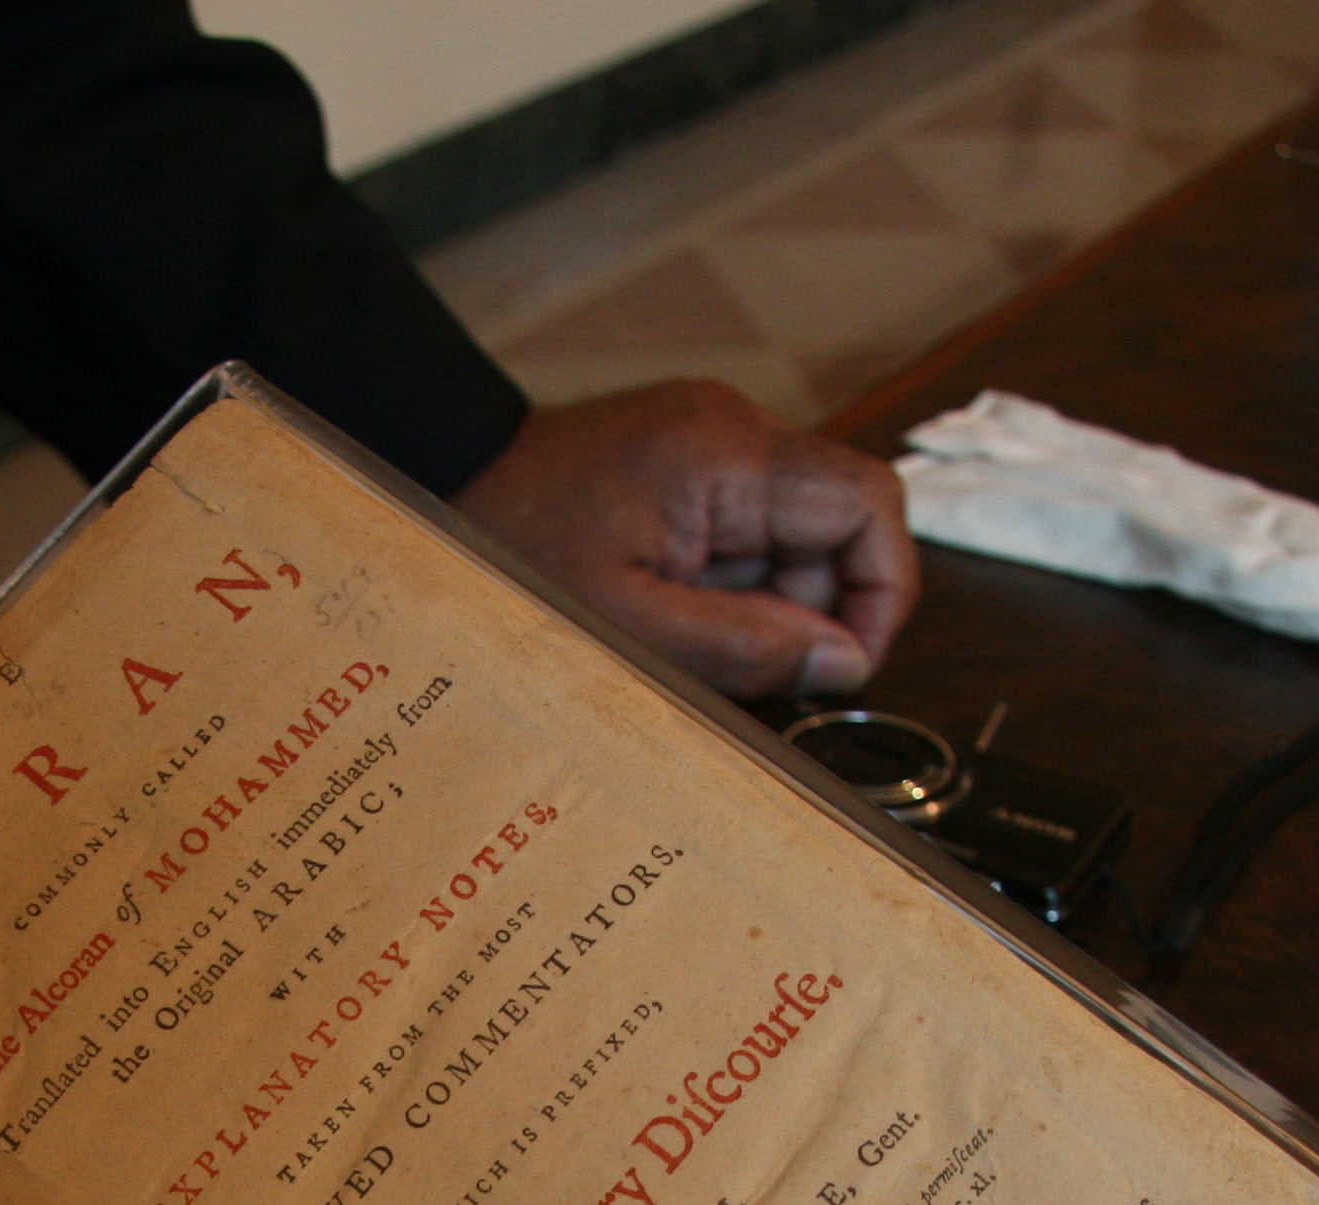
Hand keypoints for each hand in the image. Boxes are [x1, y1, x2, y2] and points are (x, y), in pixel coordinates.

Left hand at [451, 380, 918, 699]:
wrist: (436, 488)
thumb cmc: (508, 552)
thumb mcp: (631, 627)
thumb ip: (748, 645)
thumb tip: (844, 661)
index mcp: (725, 454)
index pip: (869, 504)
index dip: (882, 591)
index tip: (844, 664)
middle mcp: (730, 427)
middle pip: (837, 523)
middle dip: (809, 608)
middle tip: (741, 662)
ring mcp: (708, 438)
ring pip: (793, 533)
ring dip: (764, 601)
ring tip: (684, 632)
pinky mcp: (686, 458)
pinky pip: (746, 526)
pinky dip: (729, 581)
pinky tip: (671, 604)